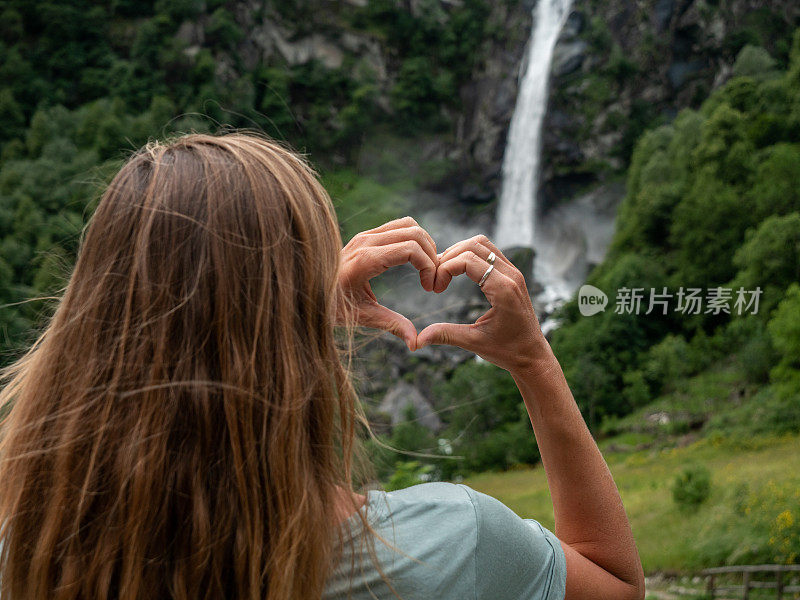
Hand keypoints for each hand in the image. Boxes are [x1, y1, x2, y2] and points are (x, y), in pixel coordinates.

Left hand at [337, 217, 436, 349]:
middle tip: (434, 280)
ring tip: (428, 270)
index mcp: (365, 260)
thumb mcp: (361, 317)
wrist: (305, 290)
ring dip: (425, 244)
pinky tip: (415, 261)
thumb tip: (415, 343)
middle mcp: (366, 241)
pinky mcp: (366, 235)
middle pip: (414, 233)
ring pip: (409, 225)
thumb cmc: (331, 306)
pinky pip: (398, 226)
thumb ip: (391, 325)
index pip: (410, 248)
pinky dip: (413, 239)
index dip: (428, 266)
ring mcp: (365, 235)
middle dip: (431, 255)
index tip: (430, 289)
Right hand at [416, 235, 551, 373]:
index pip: (467, 260)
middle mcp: (511, 276)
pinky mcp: (512, 274)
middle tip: (435, 279)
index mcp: (503, 290)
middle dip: (449, 257)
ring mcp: (514, 272)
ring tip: (443, 272)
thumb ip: (446, 335)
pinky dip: (470, 255)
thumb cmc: (507, 351)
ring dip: (459, 252)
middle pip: (473, 245)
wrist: (533, 355)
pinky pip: (489, 252)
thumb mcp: (474, 343)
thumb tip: (417, 340)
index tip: (435, 289)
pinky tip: (457, 272)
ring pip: (482, 244)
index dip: (444, 268)